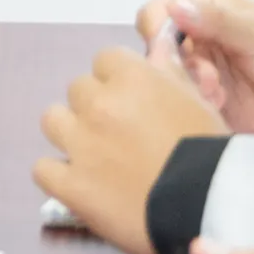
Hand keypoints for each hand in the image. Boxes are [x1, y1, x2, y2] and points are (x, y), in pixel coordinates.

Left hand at [31, 49, 227, 253]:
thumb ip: (170, 72)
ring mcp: (80, 144)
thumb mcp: (200, 102)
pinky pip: (42, 168)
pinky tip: (78, 183)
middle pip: (79, 89)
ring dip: (70, 132)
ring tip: (93, 154)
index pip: (106, 59)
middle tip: (120, 132)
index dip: (119, 79)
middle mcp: (99, 104)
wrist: (208, 209)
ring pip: (52, 120)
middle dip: (96, 106)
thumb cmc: (211, 154)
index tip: (133, 100)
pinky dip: (58, 175)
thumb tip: (158, 45)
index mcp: (132, 78)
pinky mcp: (70, 184)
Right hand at [140, 0, 253, 141]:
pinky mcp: (209, 108)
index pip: (158, 14)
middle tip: (206, 81)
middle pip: (158, 53)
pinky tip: (216, 113)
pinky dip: (193, 112)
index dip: (158, 30)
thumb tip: (174, 7)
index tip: (168, 49)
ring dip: (186, 90)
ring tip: (217, 98)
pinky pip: (184, 111)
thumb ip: (218, 22)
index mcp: (205, 12)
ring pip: (168, 83)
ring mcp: (201, 78)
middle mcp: (197, 43)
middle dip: (175, 67)